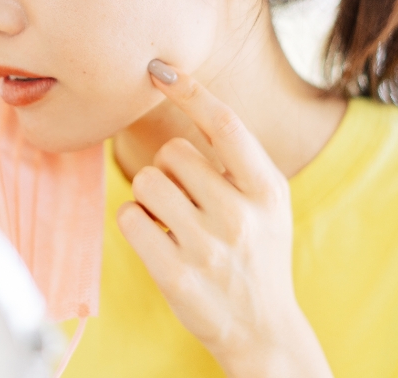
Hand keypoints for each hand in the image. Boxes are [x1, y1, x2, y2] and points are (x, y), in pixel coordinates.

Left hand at [116, 60, 332, 377]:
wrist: (263, 329)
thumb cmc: (258, 252)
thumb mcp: (269, 202)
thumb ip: (239, 158)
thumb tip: (186, 94)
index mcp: (267, 189)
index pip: (225, 124)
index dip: (191, 91)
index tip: (159, 68)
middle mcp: (240, 215)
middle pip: (172, 153)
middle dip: (169, 169)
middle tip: (186, 198)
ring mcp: (208, 247)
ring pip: (146, 182)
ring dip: (150, 197)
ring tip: (173, 222)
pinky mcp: (175, 276)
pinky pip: (129, 217)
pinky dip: (134, 222)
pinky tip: (156, 239)